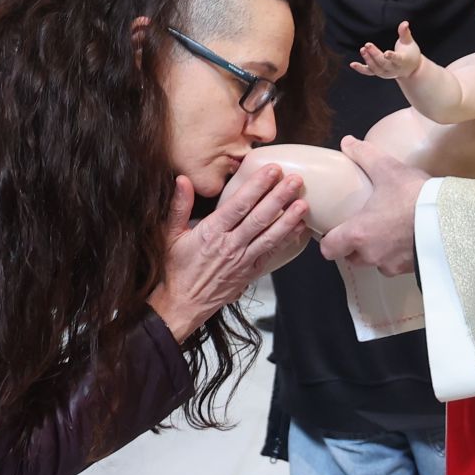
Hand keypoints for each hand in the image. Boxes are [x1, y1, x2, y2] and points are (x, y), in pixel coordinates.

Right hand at [148, 165, 308, 341]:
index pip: (239, 205)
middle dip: (279, 197)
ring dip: (288, 220)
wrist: (183, 304)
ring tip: (304, 203)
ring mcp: (242, 260)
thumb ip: (178, 206)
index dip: (257, 186)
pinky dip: (286, 240)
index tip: (272, 171)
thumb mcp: (170, 234)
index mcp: (211, 233)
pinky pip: (271, 254)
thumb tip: (182, 180)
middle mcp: (230, 245)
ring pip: (270, 237)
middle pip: (259, 218)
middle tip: (296, 181)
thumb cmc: (176, 268)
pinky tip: (298, 228)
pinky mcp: (250, 272)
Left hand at [317, 136, 426, 276]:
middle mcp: (371, 254)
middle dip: (355, 245)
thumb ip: (365, 155)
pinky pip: (398, 265)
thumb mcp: (388, 169)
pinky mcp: (411, 270)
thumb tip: (347, 142)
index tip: (336, 229)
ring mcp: (392, 265)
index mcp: (358, 233)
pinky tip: (409, 238)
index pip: (329, 249)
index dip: (329, 240)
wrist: (451, 219)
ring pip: (376, 263)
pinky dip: (399, 255)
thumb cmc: (413, 196)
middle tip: (364, 226)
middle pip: (352, 257)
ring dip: (378, 251)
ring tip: (389, 232)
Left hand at [351, 22, 422, 80]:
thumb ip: (405, 33)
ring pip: (375, 69)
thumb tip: (405, 23)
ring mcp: (386, 73)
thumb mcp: (409, 42)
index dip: (392, 57)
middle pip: (383, 63)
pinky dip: (360, 69)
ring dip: (368, 60)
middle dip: (375, 55)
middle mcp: (394, 69)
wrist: (410, 69)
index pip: (397, 59)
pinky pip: (369, 72)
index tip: (386, 53)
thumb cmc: (410, 53)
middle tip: (367, 45)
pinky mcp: (379, 73)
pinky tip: (352, 64)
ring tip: (363, 49)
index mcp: (402, 61)